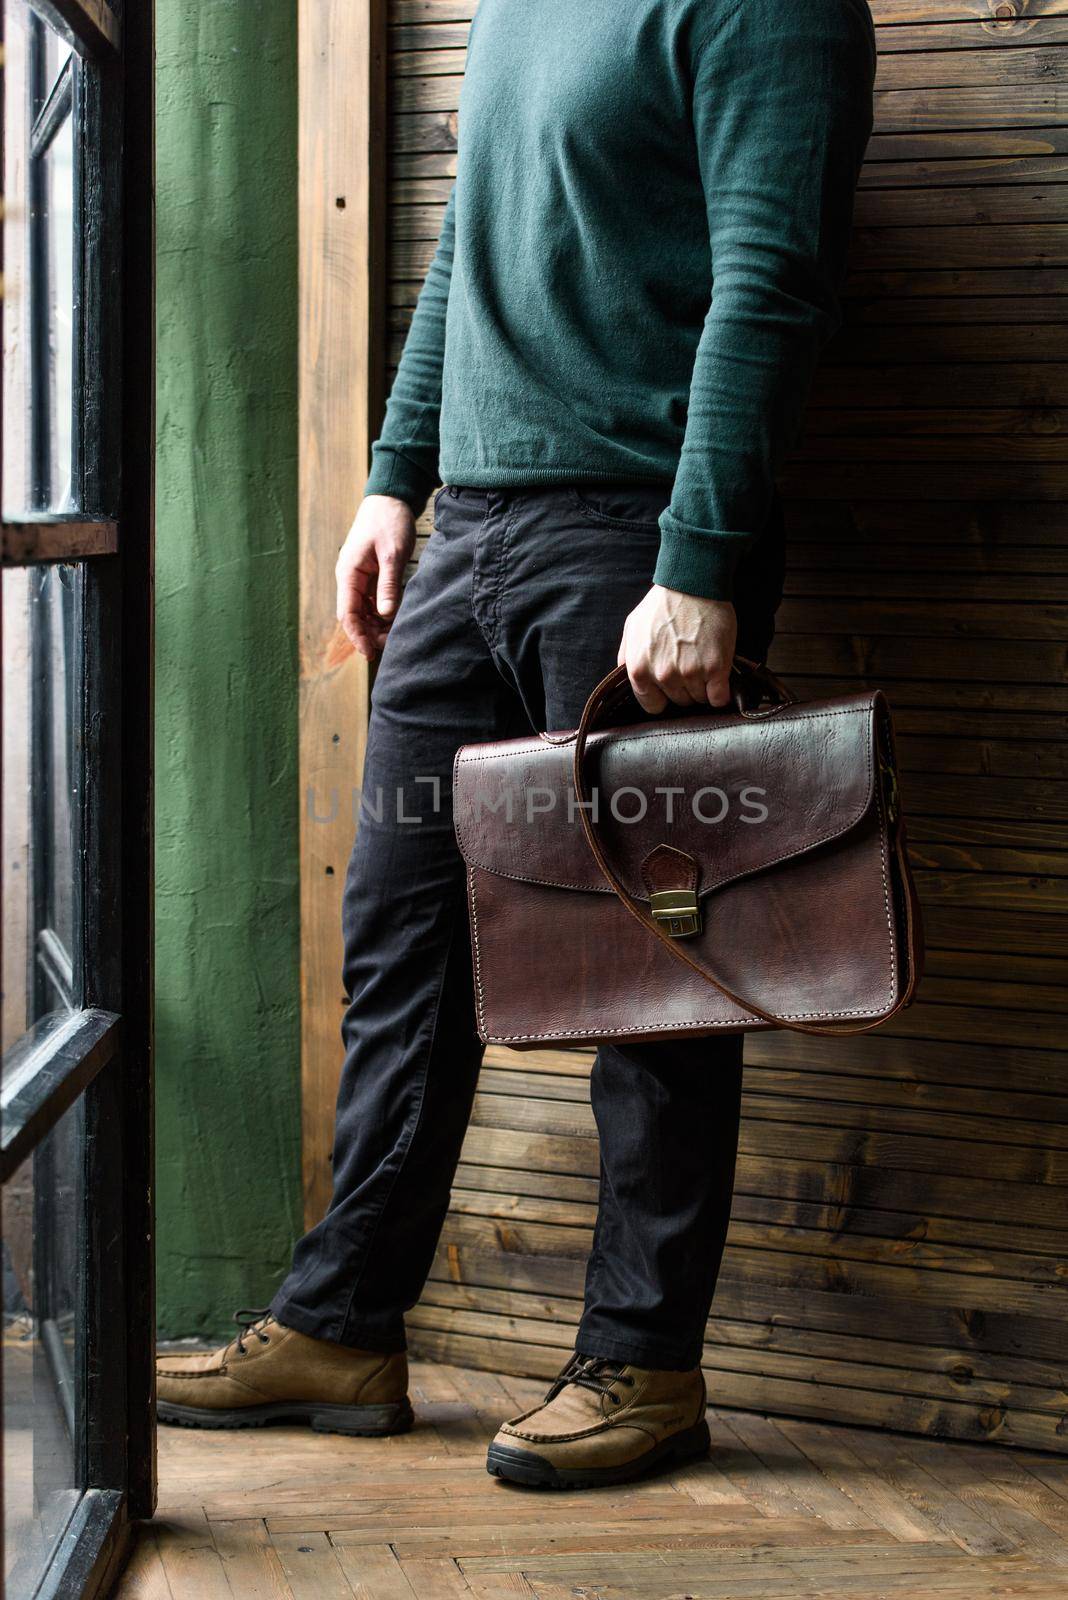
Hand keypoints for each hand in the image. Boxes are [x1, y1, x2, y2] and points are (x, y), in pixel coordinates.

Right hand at [335, 495, 415, 659]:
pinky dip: (380, 612)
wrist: (390, 498)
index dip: (357, 636)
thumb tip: (385, 614)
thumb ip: (388, 584)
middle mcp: (349, 576)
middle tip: (388, 645)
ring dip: (374, 625)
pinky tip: (393, 620)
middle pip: (352, 615)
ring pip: (361, 610)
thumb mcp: (392, 553)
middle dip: (367, 633)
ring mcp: (357, 576)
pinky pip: (370, 600)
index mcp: (348, 572)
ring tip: (393, 635)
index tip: (370, 653)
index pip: (347, 613)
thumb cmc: (389, 521)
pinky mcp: (368, 574)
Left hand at [617, 585, 736, 712]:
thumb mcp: (632, 627)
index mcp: (639, 669)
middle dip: (684, 687)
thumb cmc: (663, 604)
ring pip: (699, 699)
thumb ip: (626, 656)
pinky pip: (719, 699)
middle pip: (679, 701)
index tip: (670, 686)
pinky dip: (720, 693)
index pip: (652, 706)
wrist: (692, 584)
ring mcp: (690, 673)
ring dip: (703, 686)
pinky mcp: (715, 668)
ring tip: (703, 663)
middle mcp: (663, 675)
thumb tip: (627, 676)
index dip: (663, 696)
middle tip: (690, 664)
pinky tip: (719, 678)